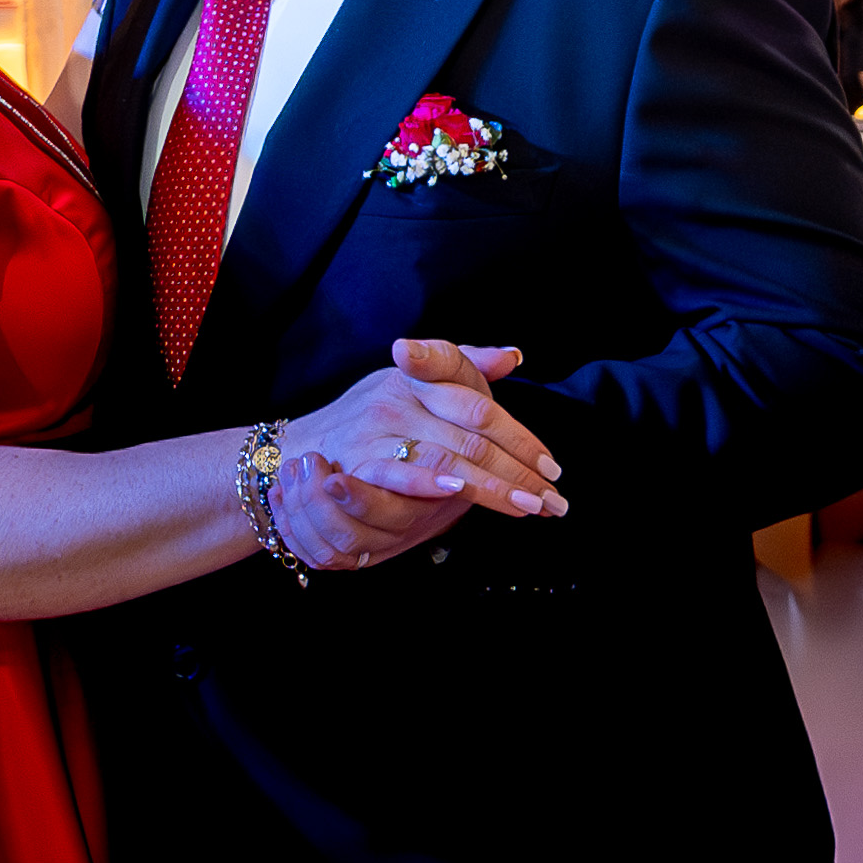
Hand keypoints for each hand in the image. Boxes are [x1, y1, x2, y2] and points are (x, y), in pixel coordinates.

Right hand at [280, 339, 565, 568]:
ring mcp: (380, 430)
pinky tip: (464, 496)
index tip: (549, 463)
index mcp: (420, 376)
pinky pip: (403, 474)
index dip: (519, 435)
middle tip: (551, 497)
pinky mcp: (361, 462)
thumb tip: (513, 356)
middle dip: (517, 469)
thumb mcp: (416, 380)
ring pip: (448, 457)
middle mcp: (402, 398)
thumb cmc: (375, 412)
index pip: (479, 403)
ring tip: (528, 506)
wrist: (311, 443)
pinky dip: (434, 485)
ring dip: (492, 487)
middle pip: (473, 434)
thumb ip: (465, 365)